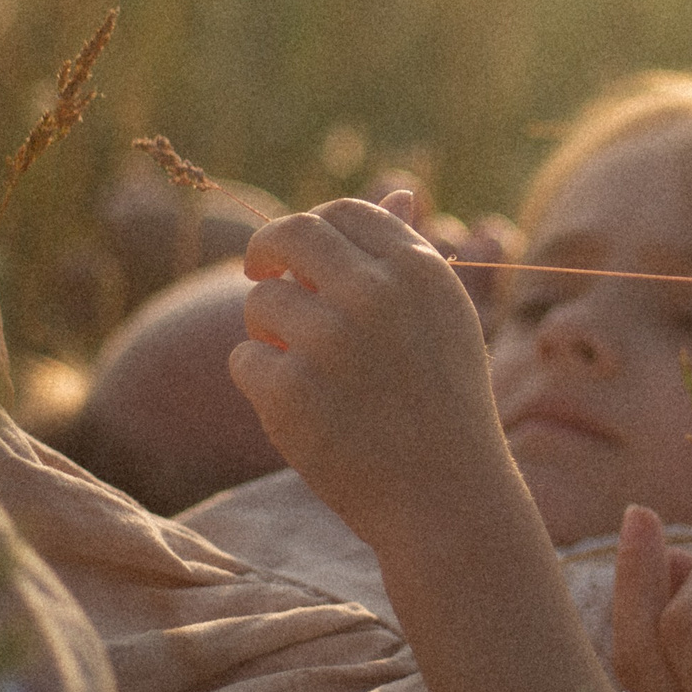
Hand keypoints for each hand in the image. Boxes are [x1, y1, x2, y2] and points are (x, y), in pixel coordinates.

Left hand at [228, 191, 510, 552]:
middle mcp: (375, 295)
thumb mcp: (445, 321)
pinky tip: (298, 413)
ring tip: (304, 372)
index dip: (313, 228)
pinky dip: (261, 384)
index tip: (298, 255)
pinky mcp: (291, 391)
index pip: (344, 212)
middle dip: (265, 250)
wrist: (446, 500)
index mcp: (418, 271)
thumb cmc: (445, 407)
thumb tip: (396, 191)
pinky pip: (244, 361)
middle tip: (259, 274)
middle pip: (291, 234)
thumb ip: (413, 256)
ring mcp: (331, 342)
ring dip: (269, 332)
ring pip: (261, 302)